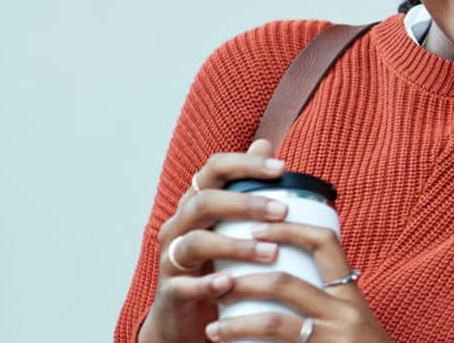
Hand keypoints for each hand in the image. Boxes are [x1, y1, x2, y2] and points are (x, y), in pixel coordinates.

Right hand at [139, 140, 291, 342]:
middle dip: (245, 203)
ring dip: (235, 246)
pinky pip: (184, 285)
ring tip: (271, 253)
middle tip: (282, 211)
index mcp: (197, 203)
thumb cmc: (216, 260)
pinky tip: (230, 284)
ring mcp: (171, 258)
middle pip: (204, 202)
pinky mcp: (171, 292)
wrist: (187, 311)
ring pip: (195, 243)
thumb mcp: (232, 221)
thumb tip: (265, 142)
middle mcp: (179, 225)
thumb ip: (247, 184)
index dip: (245, 164)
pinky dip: (207, 285)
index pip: (213, 169)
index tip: (282, 168)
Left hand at [204, 221, 388, 342]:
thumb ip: (326, 304)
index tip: (256, 228)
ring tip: (214, 330)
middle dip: (243, 282)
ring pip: (275, 322)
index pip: (324, 245)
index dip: (288, 230)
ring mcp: (334, 338)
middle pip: (285, 284)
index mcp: (350, 296)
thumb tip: (280, 286)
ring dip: (236, 325)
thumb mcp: (353, 321)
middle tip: (217, 286)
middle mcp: (345, 312)